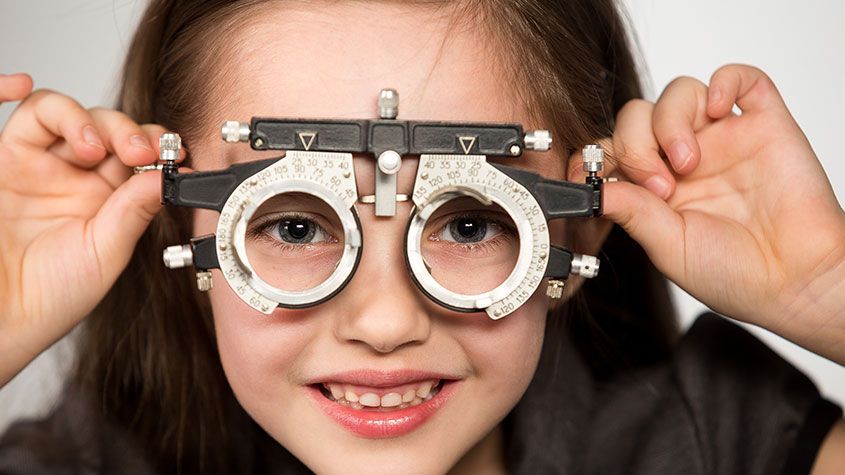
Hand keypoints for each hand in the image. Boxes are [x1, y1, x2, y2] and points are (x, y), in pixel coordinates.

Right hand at [0, 73, 177, 385]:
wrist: (5, 317)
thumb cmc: (53, 295)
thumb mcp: (106, 252)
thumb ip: (133, 211)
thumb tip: (165, 176)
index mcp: (111, 198)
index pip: (139, 154)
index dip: (157, 146)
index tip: (173, 153)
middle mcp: (79, 176)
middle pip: (107, 126)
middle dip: (129, 131)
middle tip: (141, 151)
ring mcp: (42, 165)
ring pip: (66, 114)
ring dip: (88, 119)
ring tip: (98, 147)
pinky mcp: (8, 160)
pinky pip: (25, 118)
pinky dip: (35, 99)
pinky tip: (54, 109)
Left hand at [593, 64, 844, 362]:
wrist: (796, 281)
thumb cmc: (735, 274)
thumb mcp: (666, 246)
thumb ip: (630, 211)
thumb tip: (590, 188)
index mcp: (655, 187)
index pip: (612, 149)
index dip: (594, 156)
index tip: (584, 174)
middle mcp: (684, 158)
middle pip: (638, 116)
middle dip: (635, 145)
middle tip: (659, 185)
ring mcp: (723, 139)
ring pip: (679, 93)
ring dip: (670, 122)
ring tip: (688, 163)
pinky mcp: (763, 125)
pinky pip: (740, 78)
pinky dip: (723, 80)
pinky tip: (717, 110)